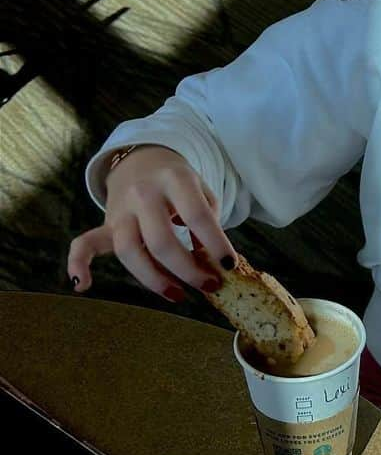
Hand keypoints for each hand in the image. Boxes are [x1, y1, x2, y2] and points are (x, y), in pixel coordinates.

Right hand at [67, 146, 235, 301]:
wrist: (142, 159)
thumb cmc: (180, 184)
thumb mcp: (202, 191)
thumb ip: (208, 221)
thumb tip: (210, 262)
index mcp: (174, 179)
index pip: (196, 215)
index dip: (215, 244)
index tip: (229, 266)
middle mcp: (143, 193)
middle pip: (161, 241)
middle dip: (188, 270)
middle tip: (210, 285)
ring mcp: (120, 209)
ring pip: (128, 251)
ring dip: (155, 279)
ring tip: (179, 295)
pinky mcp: (106, 223)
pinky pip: (84, 243)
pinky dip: (78, 264)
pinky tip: (82, 286)